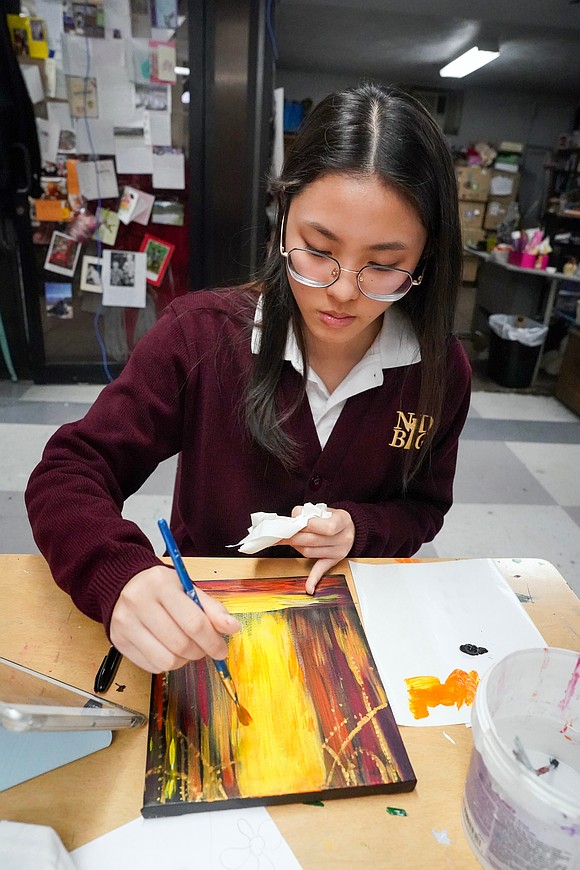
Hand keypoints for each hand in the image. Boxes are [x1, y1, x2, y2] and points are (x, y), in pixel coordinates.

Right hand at [109, 565, 240, 672]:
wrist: (124, 584)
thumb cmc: (161, 587)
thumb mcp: (187, 588)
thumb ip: (211, 608)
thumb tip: (232, 627)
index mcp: (160, 584)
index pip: (193, 622)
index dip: (212, 640)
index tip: (222, 649)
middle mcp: (139, 603)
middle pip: (180, 644)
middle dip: (200, 651)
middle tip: (207, 649)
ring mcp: (126, 623)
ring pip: (167, 660)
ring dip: (185, 660)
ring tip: (187, 649)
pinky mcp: (119, 641)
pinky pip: (152, 666)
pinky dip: (168, 663)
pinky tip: (169, 649)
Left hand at [283, 506, 354, 594]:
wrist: (351, 528)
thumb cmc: (334, 518)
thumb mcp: (327, 509)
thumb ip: (309, 512)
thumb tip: (292, 519)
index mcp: (342, 521)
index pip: (326, 527)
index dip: (307, 525)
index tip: (295, 521)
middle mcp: (342, 538)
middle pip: (312, 541)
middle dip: (293, 536)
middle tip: (280, 532)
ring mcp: (337, 552)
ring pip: (309, 552)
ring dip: (295, 546)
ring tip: (289, 539)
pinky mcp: (332, 561)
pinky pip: (321, 570)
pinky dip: (313, 579)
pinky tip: (309, 588)